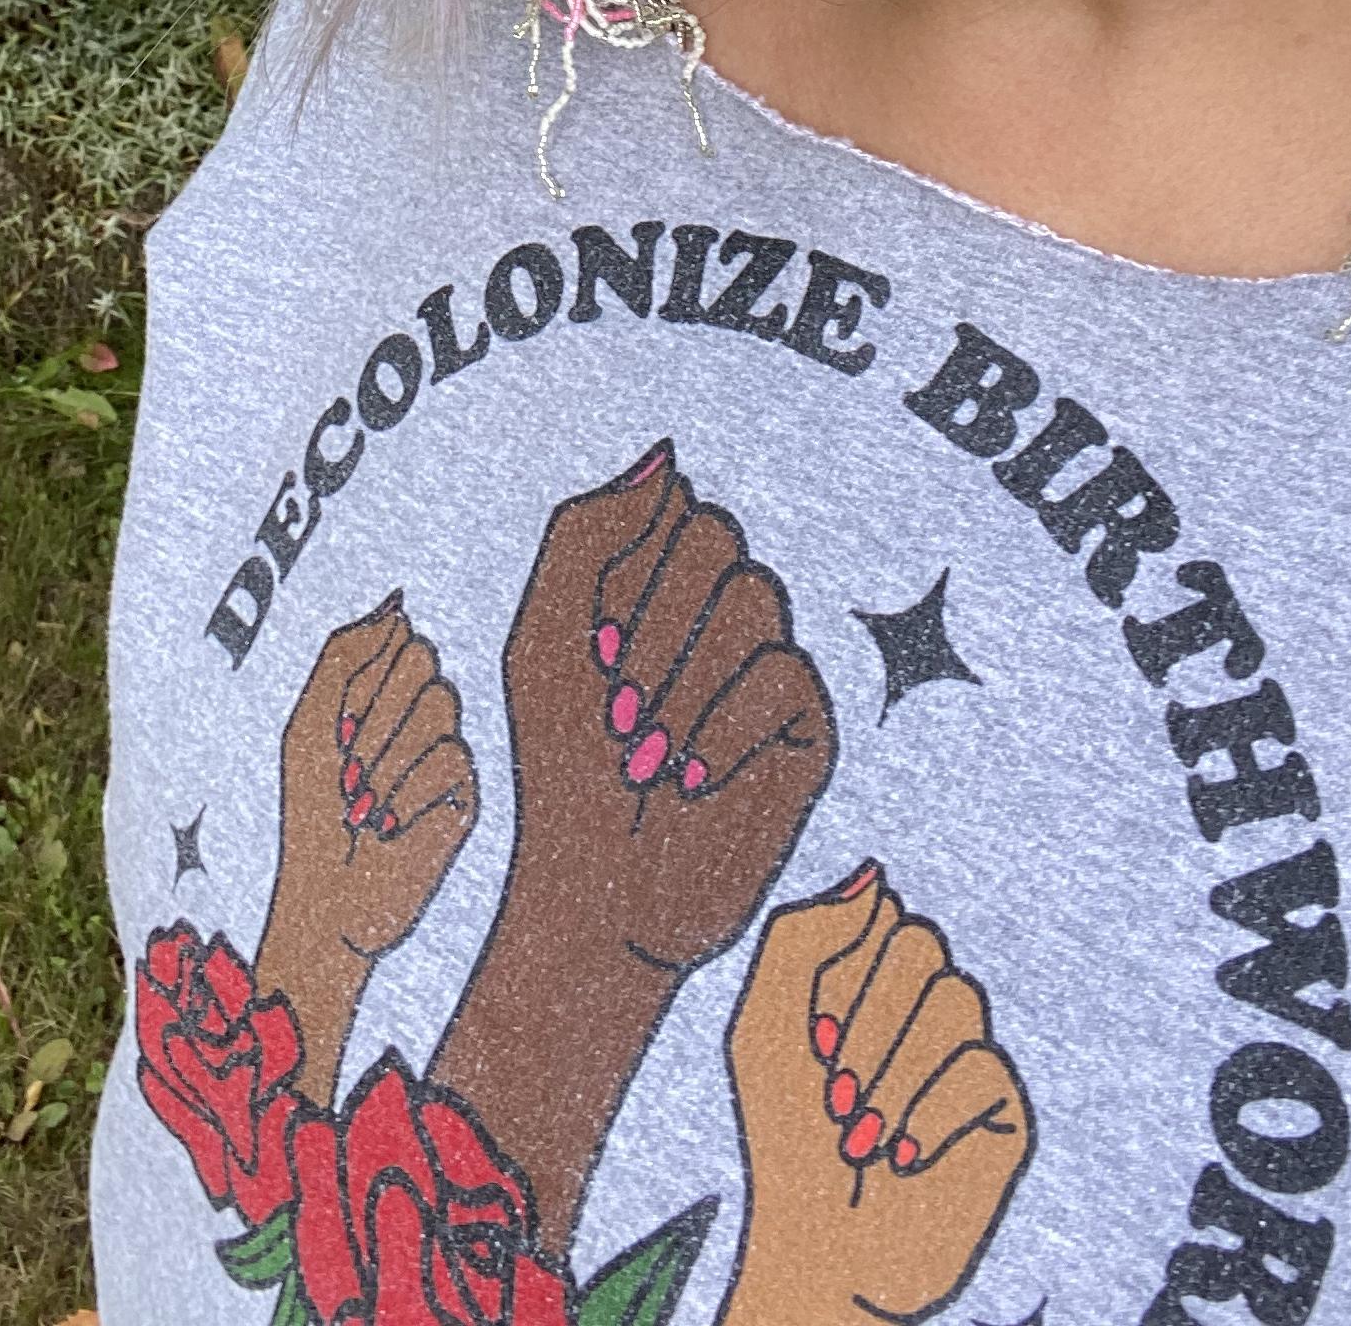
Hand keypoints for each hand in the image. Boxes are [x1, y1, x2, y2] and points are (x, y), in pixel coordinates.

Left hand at [255, 594, 477, 1103]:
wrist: (325, 897)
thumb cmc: (310, 813)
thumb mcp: (311, 720)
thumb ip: (348, 654)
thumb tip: (395, 604)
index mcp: (378, 691)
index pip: (399, 636)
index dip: (365, 674)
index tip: (338, 721)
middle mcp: (416, 715)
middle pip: (425, 660)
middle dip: (376, 712)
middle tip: (349, 764)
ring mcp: (443, 753)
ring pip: (442, 705)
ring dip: (388, 759)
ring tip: (366, 802)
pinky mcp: (466, 796)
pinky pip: (452, 759)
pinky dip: (410, 794)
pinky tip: (392, 825)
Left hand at [500, 440, 835, 974]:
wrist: (597, 892)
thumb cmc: (561, 766)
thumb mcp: (543, 635)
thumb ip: (588, 532)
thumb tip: (665, 457)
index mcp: (658, 580)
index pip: (673, 504)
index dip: (626, 569)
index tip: (589, 644)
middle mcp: (719, 613)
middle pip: (717, 535)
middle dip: (650, 623)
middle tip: (615, 705)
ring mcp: (768, 667)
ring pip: (755, 598)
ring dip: (680, 684)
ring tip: (647, 753)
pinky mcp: (807, 729)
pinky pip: (786, 675)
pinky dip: (722, 729)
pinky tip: (691, 780)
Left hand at [721, 867, 1034, 1325]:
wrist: (819, 1249)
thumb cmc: (785, 1139)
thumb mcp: (763, 1022)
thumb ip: (803, 934)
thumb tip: (875, 875)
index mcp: (872, 974)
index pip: (883, 912)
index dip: (840, 971)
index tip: (810, 1035)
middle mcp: (926, 1006)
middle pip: (923, 942)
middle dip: (864, 1022)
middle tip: (834, 1090)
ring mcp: (969, 1055)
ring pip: (957, 1000)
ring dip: (890, 1078)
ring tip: (861, 1134)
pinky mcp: (1005, 1113)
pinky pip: (984, 1071)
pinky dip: (927, 1119)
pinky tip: (901, 1159)